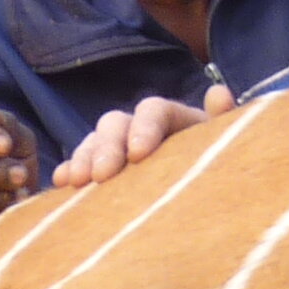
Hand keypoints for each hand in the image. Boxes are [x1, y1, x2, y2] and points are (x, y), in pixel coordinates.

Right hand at [52, 86, 232, 190]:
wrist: (208, 195)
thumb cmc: (221, 168)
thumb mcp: (226, 146)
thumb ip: (222, 122)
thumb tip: (219, 93)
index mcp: (173, 119)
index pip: (154, 110)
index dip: (144, 127)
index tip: (138, 154)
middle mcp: (141, 128)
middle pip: (116, 123)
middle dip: (107, 147)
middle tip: (102, 175)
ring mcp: (119, 149)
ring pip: (94, 141)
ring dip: (84, 158)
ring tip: (78, 181)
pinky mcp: (102, 171)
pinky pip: (80, 165)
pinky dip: (70, 170)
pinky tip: (61, 183)